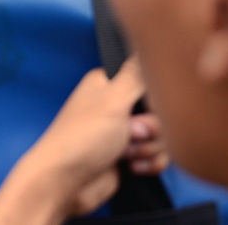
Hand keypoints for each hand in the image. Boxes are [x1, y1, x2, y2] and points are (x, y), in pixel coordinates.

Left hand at [0, 58, 158, 223]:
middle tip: (130, 133)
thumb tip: (147, 42)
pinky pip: (157, 157)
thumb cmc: (79, 140)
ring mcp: (123, 133)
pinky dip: (149, 164)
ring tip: (125, 154)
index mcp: (110, 84)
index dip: (155, 98)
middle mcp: (117, 106)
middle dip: (152, 129)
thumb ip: (136, 73)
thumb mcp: (113, 100)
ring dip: (149, 148)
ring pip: (162, 136)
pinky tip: (132, 167)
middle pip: (161, 111)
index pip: (150, 80)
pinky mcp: (129, 157)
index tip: (147, 108)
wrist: (64, 185)